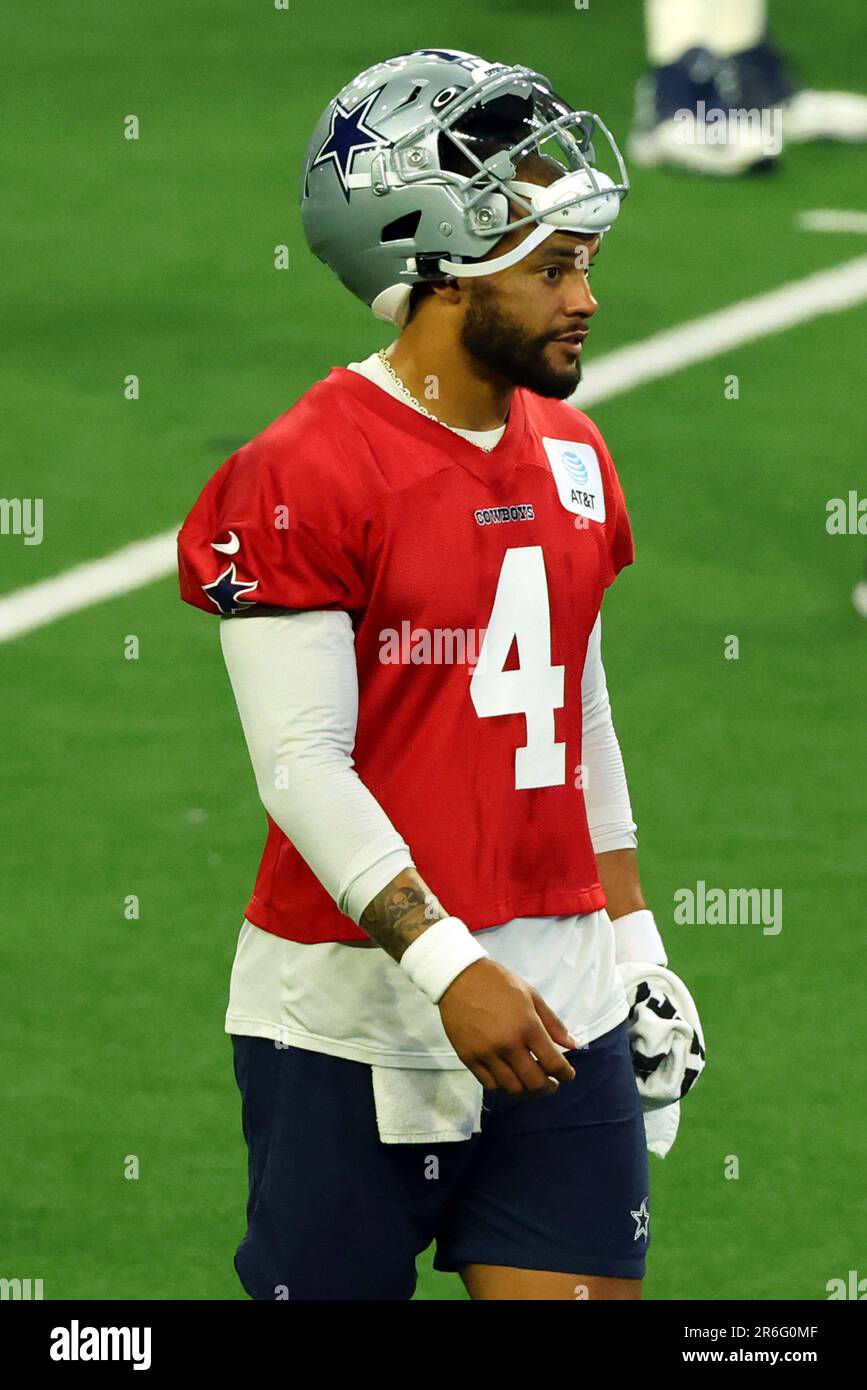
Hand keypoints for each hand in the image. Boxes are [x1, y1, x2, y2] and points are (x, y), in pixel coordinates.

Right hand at [438, 958, 578, 1096]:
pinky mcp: (468, 1058)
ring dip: (527, 1092)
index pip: (553, 1063)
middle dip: (549, 1088)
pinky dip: (504, 1087)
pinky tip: (510, 1079)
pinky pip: (490, 1084)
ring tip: (531, 1084)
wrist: (459, 977)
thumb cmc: (498, 982)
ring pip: (512, 1088)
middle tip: (552, 1084)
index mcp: (527, 1026)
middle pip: (534, 1083)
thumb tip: (572, 1045)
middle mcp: (508, 1045)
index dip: (565, 1075)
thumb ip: (553, 1023)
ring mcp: (487, 1054)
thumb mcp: (531, 995)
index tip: (567, 1075)